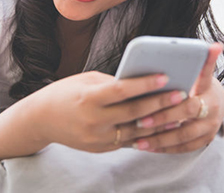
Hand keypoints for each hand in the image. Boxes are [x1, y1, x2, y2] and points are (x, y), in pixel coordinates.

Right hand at [31, 70, 192, 152]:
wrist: (41, 120)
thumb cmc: (66, 92)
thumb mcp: (87, 80)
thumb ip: (113, 83)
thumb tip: (143, 82)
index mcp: (88, 98)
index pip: (121, 90)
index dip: (144, 84)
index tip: (165, 75)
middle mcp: (93, 121)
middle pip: (134, 112)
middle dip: (160, 103)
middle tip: (183, 94)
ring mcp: (98, 138)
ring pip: (136, 131)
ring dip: (160, 122)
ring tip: (180, 112)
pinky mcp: (101, 149)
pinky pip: (129, 141)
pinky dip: (147, 134)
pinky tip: (164, 127)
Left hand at [118, 42, 223, 152]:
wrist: (216, 104)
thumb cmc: (197, 85)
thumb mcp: (197, 72)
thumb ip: (193, 64)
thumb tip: (211, 45)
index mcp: (209, 87)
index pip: (203, 78)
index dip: (190, 77)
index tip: (166, 83)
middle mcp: (213, 108)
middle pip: (187, 111)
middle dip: (163, 116)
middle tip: (140, 121)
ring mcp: (211, 127)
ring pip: (184, 135)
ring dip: (160, 139)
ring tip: (138, 141)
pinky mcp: (205, 140)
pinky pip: (184, 148)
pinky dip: (165, 148)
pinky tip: (147, 147)